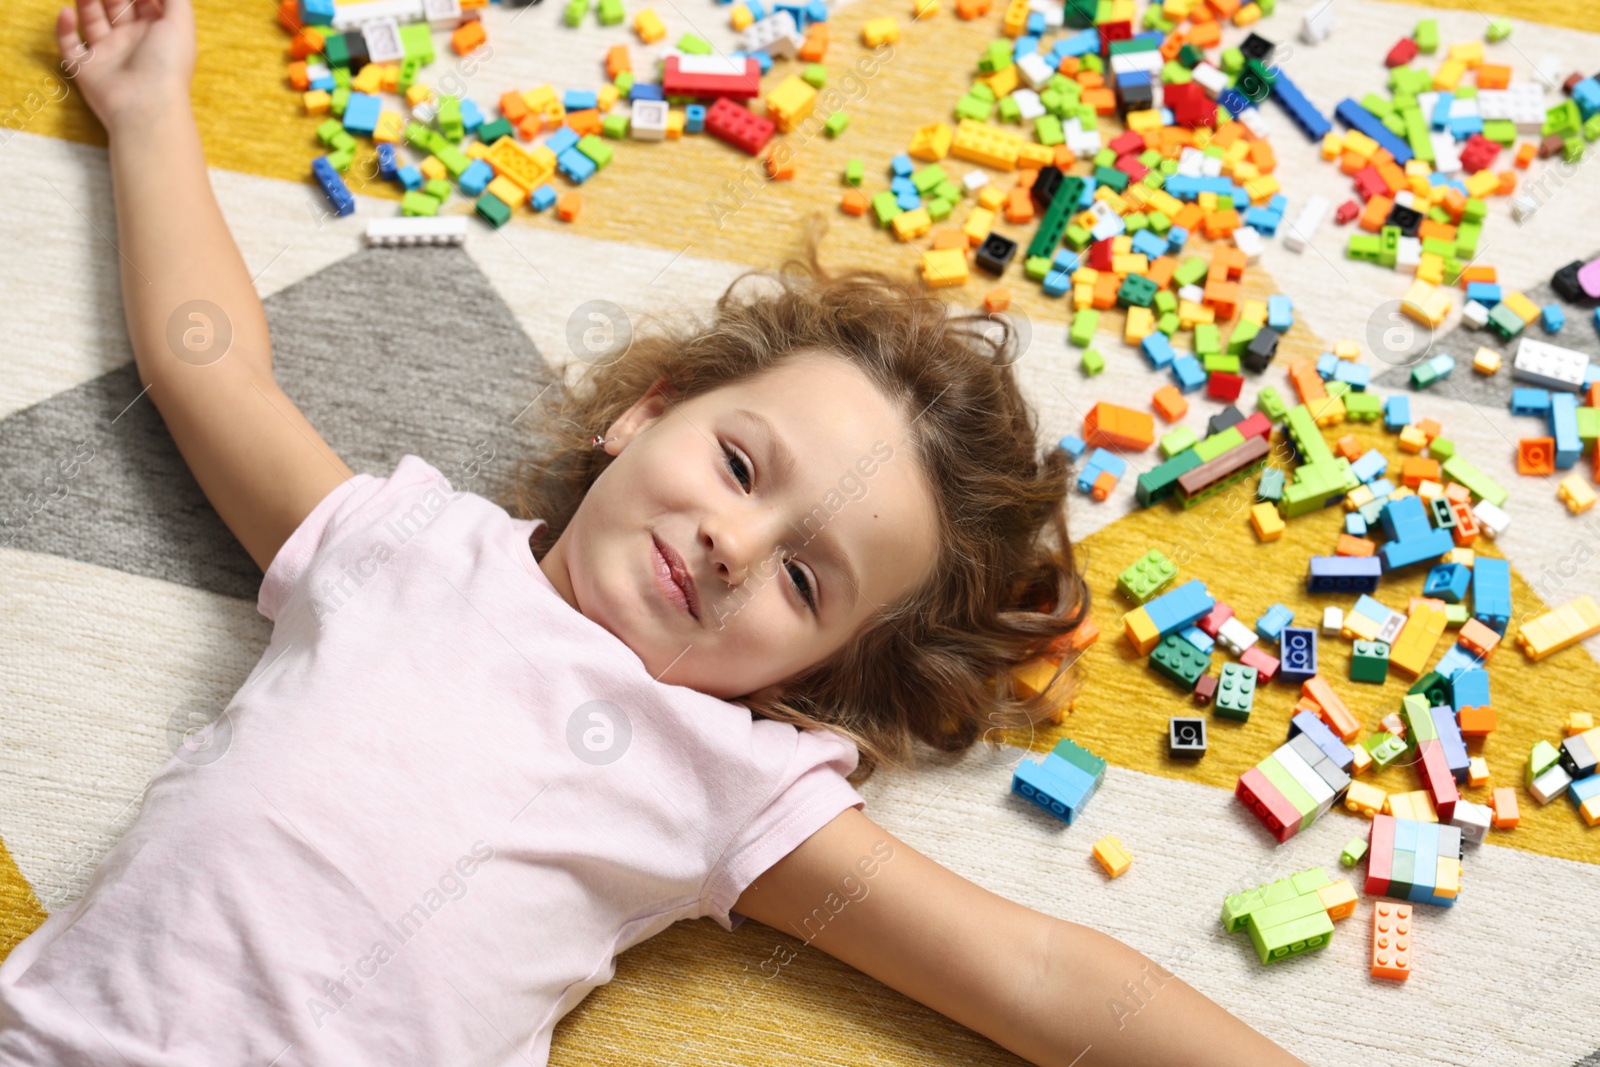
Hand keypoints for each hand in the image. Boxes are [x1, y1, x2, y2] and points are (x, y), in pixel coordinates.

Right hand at [54, 0, 196, 137]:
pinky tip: (66, 13)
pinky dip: (64, 28)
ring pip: (91, 20)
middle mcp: (131, 41)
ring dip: (85, 1)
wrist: (146, 106)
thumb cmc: (167, 63)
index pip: (144, 1)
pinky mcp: (86, 69)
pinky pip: (69, 45)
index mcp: (155, 32)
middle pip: (116, 6)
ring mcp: (108, 54)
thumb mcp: (180, 23)